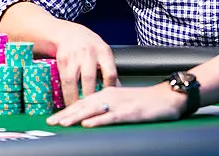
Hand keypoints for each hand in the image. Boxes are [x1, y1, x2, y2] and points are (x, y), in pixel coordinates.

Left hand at [46, 83, 185, 127]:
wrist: (168, 97)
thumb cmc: (145, 101)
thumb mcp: (122, 103)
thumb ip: (107, 108)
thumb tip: (90, 118)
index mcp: (107, 93)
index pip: (82, 102)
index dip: (67, 111)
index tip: (53, 119)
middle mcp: (110, 96)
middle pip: (83, 105)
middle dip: (66, 114)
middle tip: (51, 122)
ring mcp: (120, 104)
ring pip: (93, 110)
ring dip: (76, 116)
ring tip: (63, 123)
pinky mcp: (130, 112)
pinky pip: (111, 117)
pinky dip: (98, 120)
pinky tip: (88, 124)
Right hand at [50, 20, 118, 105]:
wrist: (67, 33)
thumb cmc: (88, 45)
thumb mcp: (101, 52)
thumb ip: (107, 68)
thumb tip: (117, 89)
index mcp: (103, 51)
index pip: (110, 74)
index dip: (109, 91)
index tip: (109, 102)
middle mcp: (89, 53)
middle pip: (90, 79)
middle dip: (90, 97)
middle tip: (93, 112)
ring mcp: (74, 56)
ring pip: (74, 82)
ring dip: (76, 99)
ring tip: (79, 111)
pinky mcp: (62, 60)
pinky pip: (64, 81)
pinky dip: (67, 94)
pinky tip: (69, 103)